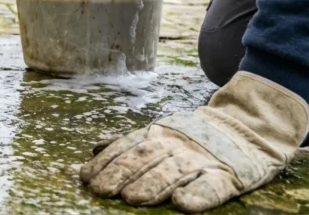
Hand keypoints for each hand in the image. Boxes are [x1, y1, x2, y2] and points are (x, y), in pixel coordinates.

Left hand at [80, 72, 308, 212]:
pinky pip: (213, 186)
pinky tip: (183, 206)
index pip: (127, 147)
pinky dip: (198, 195)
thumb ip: (131, 141)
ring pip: (174, 171)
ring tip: (133, 199)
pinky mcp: (229, 175)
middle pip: (145, 158)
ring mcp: (203, 158)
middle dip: (121, 175)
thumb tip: (95, 147)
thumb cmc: (195, 136)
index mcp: (159, 133)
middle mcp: (177, 143)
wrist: (248, 128)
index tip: (86, 177)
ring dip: (152, 185)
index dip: (106, 162)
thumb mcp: (161, 132)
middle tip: (101, 191)